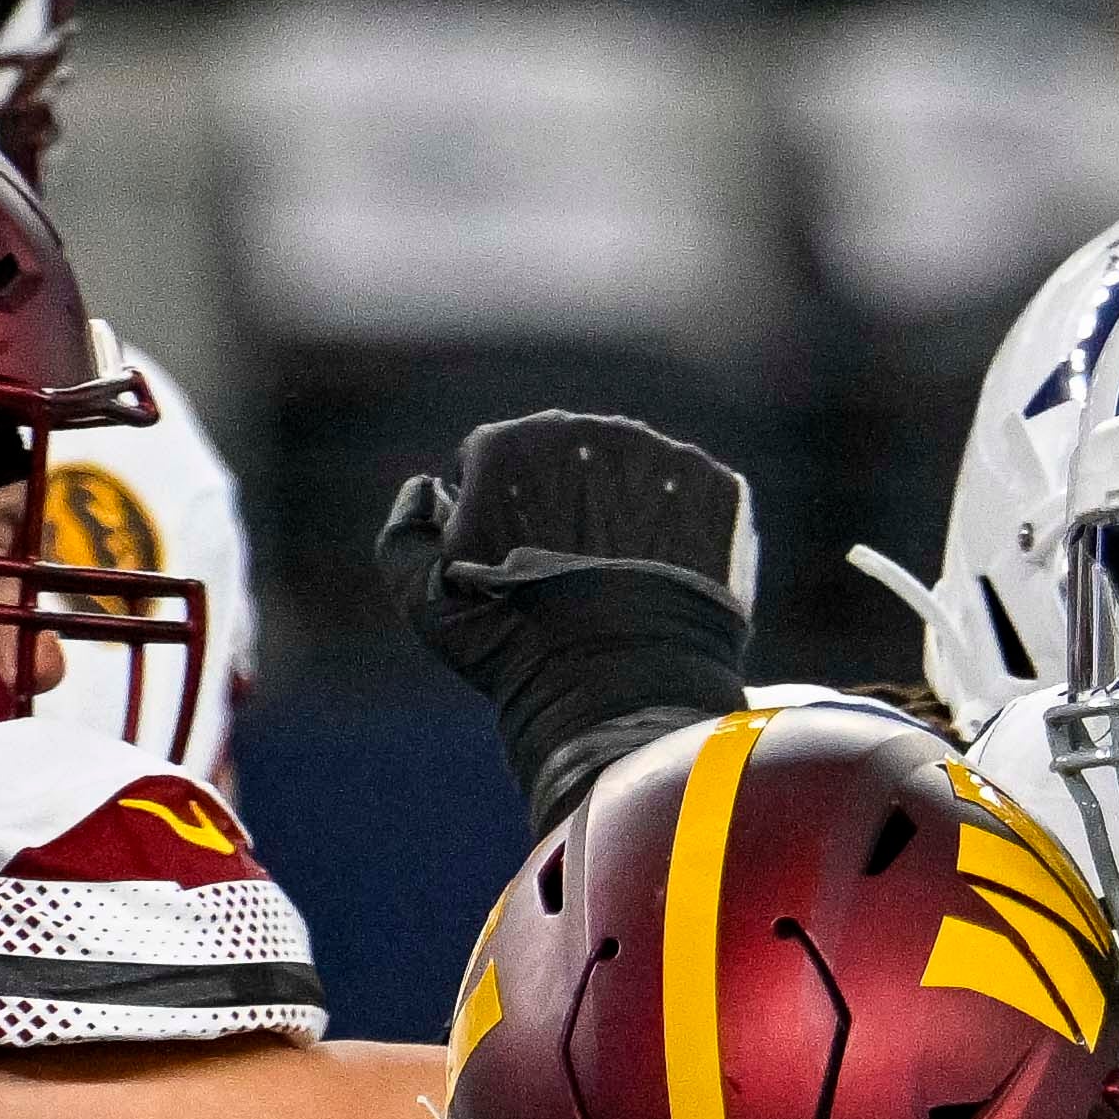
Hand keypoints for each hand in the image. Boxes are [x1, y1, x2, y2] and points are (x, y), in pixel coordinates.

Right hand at [374, 414, 762, 837]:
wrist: (619, 688)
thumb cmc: (512, 648)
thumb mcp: (424, 599)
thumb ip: (403, 532)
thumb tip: (427, 487)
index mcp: (510, 443)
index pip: (499, 464)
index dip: (500, 516)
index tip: (515, 564)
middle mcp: (586, 430)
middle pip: (569, 460)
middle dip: (566, 504)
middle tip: (573, 574)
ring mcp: (657, 454)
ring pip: (633, 473)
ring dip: (627, 510)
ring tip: (625, 578)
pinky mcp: (716, 486)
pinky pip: (693, 495)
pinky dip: (683, 528)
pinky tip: (670, 574)